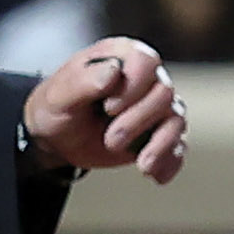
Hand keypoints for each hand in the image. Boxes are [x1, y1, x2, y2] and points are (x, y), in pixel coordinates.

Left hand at [29, 38, 187, 181]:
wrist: (56, 138)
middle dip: (138, 121)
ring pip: (176, 120)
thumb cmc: (56, 107)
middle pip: (163, 94)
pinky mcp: (159, 135)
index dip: (133, 86)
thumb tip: (115, 71)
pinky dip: (169, 163)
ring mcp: (156, 108)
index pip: (146, 62)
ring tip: (141, 165)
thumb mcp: (60, 95)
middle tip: (110, 140)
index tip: (108, 107)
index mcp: (122, 57)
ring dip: (159, 145)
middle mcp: (146, 78)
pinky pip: (177, 148)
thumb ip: (84, 81)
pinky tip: (155, 176)